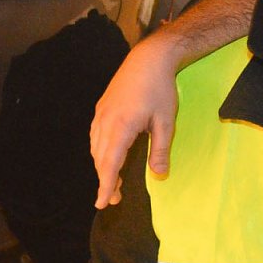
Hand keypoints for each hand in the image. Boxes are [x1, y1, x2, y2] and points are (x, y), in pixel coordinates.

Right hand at [90, 37, 177, 207]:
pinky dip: (100, 151)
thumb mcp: (166, 121)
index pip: (110, 164)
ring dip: (103, 166)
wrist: (148, 59)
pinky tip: (109, 155)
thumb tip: (159, 174)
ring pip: (96, 148)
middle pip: (100, 159)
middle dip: (105, 180)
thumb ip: (160, 150)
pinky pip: (96, 136)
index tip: (103, 203)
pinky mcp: (102, 108)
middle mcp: (105, 122)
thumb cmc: (160, 89)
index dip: (106, 185)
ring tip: (114, 180)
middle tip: (114, 197)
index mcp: (121, 127)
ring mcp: (101, 114)